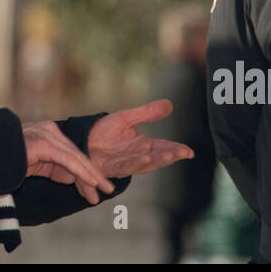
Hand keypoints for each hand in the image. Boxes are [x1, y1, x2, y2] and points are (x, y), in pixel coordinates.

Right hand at [22, 120, 114, 204]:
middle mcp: (49, 129)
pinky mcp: (43, 143)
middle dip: (93, 173)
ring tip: (104, 189)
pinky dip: (81, 172)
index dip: (86, 169)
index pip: (72, 152)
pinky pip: (67, 160)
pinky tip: (91, 181)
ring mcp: (46, 134)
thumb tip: (72, 177)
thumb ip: (53, 167)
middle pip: (77, 154)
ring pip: (75, 157)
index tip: (98, 185)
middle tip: (108, 189)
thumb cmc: (7, 159)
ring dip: (91, 175)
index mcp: (47, 132)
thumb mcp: (35, 164)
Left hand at [73, 99, 193, 202]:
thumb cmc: (104, 131)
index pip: (162, 148)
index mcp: (142, 146)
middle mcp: (135, 157)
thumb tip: (170, 104)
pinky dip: (135, 164)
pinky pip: (124, 166)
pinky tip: (144, 159)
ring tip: (169, 156)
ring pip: (143, 164)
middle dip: (169, 155)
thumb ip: (147, 113)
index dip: (176, 150)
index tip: (189, 151)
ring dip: (156, 162)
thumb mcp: (127, 118)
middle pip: (156, 157)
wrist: (82, 139)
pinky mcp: (110, 167)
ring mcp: (123, 163)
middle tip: (182, 153)